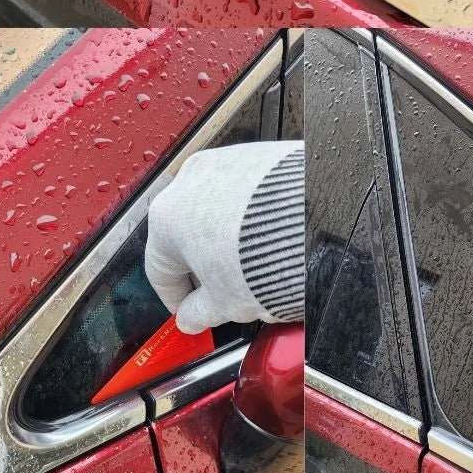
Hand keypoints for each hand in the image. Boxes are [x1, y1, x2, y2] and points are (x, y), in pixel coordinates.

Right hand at [144, 142, 303, 332]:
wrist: (313, 219)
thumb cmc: (266, 253)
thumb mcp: (226, 302)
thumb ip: (200, 313)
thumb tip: (193, 317)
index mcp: (166, 220)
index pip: (159, 269)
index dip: (175, 298)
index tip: (189, 310)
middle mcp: (186, 184)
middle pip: (185, 236)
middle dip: (202, 266)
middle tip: (223, 291)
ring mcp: (220, 164)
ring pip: (213, 210)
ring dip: (224, 238)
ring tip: (252, 262)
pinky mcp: (252, 155)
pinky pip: (242, 192)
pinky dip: (248, 214)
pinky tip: (267, 235)